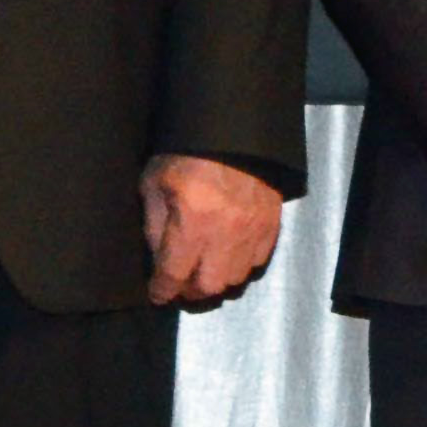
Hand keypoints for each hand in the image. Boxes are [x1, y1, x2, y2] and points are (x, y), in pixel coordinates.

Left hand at [140, 154, 284, 307]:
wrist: (233, 131)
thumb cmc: (185, 154)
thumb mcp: (154, 184)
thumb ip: (155, 226)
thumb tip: (160, 258)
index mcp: (192, 222)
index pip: (175, 273)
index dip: (162, 290)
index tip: (157, 294)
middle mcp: (225, 233)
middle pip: (209, 286)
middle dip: (190, 291)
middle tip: (180, 284)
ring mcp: (252, 230)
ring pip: (235, 278)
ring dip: (217, 279)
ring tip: (205, 270)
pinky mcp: (271, 224)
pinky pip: (258, 262)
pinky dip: (241, 266)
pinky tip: (229, 255)